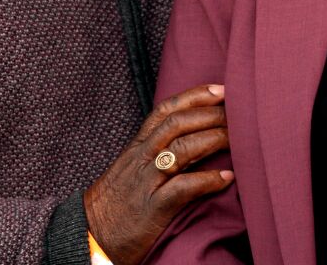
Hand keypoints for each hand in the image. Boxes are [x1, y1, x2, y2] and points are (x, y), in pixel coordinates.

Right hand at [84, 84, 234, 264]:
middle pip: (177, 123)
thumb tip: (188, 139)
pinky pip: (182, 188)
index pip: (165, 110)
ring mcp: (146, 182)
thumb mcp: (130, 169)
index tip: (221, 89)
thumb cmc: (114, 204)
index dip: (194, 96)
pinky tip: (227, 178)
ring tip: (239, 138)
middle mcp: (141, 158)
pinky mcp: (152, 209)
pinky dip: (208, 180)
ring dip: (213, 139)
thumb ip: (153, 152)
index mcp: (136, 147)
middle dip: (210, 114)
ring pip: (181, 149)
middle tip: (239, 112)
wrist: (87, 236)